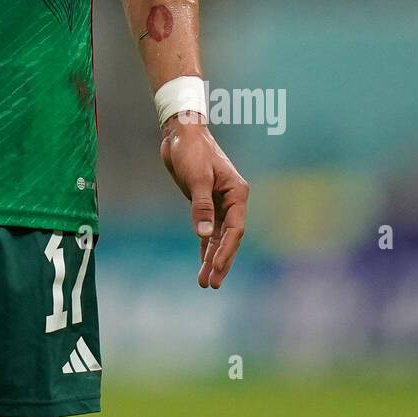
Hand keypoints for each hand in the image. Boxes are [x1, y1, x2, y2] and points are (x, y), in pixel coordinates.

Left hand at [159, 113, 248, 288]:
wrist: (180, 133)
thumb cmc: (192, 150)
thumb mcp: (197, 177)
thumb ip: (201, 206)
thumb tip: (205, 235)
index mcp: (237, 193)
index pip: (235, 229)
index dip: (226, 251)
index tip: (216, 267)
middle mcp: (231, 200)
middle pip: (229, 238)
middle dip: (221, 261)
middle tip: (212, 284)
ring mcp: (218, 203)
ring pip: (218, 237)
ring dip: (211, 258)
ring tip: (205, 282)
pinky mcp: (205, 203)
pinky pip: (208, 229)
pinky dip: (205, 246)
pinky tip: (203, 262)